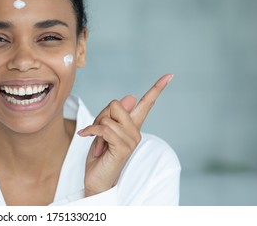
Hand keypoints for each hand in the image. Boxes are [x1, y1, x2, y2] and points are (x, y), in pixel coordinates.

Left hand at [78, 74, 173, 196]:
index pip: (147, 104)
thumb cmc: (100, 156)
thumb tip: (130, 97)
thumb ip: (113, 115)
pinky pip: (104, 129)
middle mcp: (135, 132)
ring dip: (95, 129)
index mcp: (132, 126)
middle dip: (100, 116)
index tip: (169, 75)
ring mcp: (131, 140)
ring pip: (107, 118)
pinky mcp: (123, 148)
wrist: (96, 180)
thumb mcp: (103, 130)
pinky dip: (92, 132)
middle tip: (97, 134)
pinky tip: (87, 139)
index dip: (157, 89)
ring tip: (98, 144)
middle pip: (116, 104)